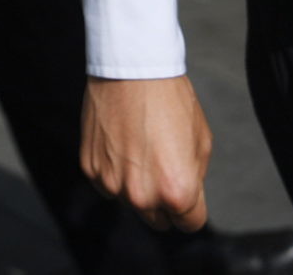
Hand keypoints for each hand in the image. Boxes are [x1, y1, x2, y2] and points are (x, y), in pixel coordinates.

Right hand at [82, 76, 211, 232]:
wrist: (131, 69)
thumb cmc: (171, 101)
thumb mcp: (202, 142)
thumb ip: (195, 180)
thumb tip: (185, 199)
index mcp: (176, 192)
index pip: (190, 224)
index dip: (192, 206)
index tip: (188, 189)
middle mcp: (142, 196)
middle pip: (158, 221)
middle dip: (164, 201)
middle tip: (163, 167)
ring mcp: (112, 184)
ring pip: (130, 204)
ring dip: (137, 186)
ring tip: (140, 148)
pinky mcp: (90, 169)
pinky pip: (107, 184)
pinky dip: (114, 171)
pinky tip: (121, 143)